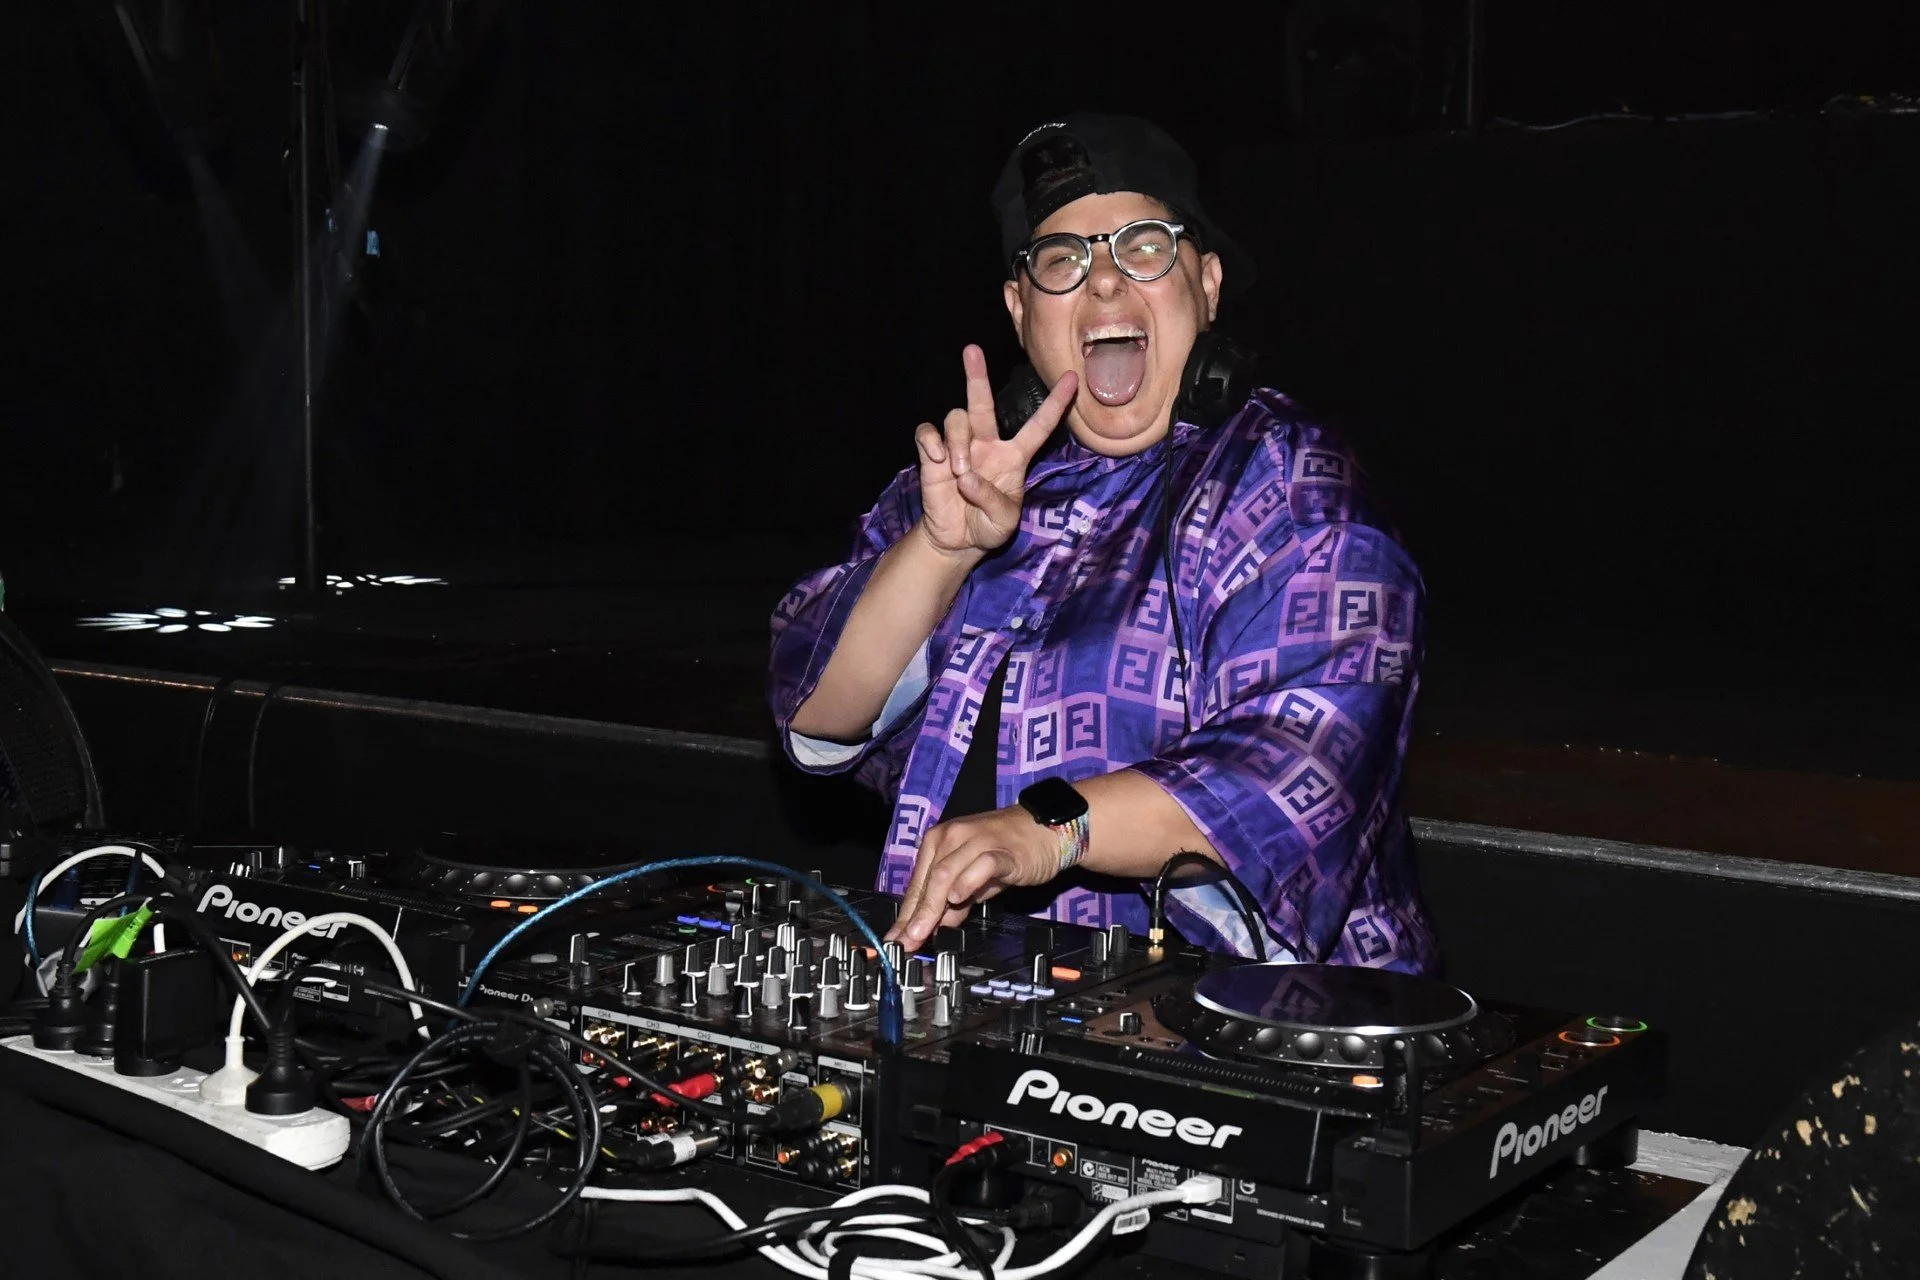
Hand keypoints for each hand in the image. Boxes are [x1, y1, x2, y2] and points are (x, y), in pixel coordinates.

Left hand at [885, 806, 1062, 950]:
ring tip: (924, 931)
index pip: (918, 883)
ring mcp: (976, 841)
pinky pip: (980, 866)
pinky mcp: (1002, 852)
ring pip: (947, 873)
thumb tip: (935, 927)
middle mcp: (953, 837)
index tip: (896, 939)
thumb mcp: (974, 878)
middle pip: (929, 880)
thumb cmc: (1008, 850)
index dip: (906, 914)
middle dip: (916, 915)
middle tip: (907, 942)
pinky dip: (967, 883)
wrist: (1046, 829)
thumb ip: (955, 901)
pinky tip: (958, 899)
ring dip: (933, 906)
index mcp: (940, 841)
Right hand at [914, 346, 1076, 558]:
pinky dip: (931, 441)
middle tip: (971, 350)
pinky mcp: (933, 456)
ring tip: (959, 473)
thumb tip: (968, 478)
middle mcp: (986, 445)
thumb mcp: (1003, 522)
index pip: (1038, 426)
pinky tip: (938, 459)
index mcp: (1014, 457)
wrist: (957, 541)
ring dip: (957, 441)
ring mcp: (959, 448)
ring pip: (956, 419)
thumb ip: (992, 500)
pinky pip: (928, 433)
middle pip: (983, 404)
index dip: (1056, 403)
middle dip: (977, 376)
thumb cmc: (988, 527)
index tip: (1073, 379)